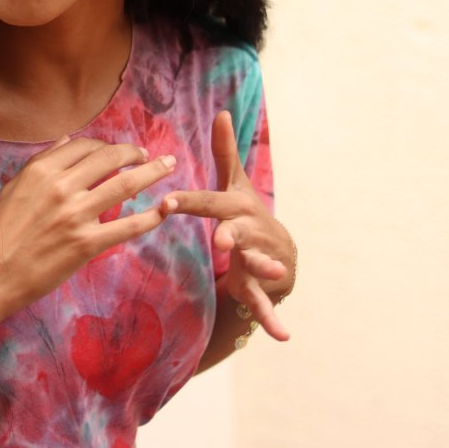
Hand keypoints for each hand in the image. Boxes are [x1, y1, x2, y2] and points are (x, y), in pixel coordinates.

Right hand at [0, 136, 176, 317]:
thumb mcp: (13, 188)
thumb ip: (41, 162)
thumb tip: (66, 140)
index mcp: (42, 171)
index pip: (84, 146)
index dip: (106, 145)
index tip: (118, 151)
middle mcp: (61, 188)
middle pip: (109, 159)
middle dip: (135, 153)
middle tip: (151, 155)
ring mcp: (76, 215)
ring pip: (125, 186)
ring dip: (152, 173)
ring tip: (169, 167)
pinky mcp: (87, 243)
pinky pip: (127, 226)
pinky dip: (151, 217)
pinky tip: (164, 209)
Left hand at [160, 111, 293, 341]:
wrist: (280, 252)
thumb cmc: (245, 213)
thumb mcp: (234, 183)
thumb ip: (224, 151)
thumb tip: (221, 110)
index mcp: (236, 207)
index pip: (209, 202)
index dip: (189, 201)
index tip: (166, 202)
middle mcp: (251, 229)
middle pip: (239, 229)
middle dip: (231, 232)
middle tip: (220, 238)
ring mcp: (261, 257)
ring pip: (258, 262)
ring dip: (259, 267)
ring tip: (261, 272)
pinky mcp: (265, 285)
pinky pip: (267, 303)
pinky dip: (273, 319)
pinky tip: (282, 337)